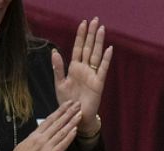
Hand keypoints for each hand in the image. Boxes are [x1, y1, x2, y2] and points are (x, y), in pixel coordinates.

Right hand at [0, 101, 80, 150]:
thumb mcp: (25, 144)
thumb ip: (36, 140)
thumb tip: (43, 137)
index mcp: (34, 135)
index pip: (49, 119)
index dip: (59, 110)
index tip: (67, 104)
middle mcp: (41, 138)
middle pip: (57, 122)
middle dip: (68, 112)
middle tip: (77, 104)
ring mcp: (45, 147)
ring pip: (61, 132)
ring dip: (71, 122)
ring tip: (79, 113)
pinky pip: (61, 145)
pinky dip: (69, 137)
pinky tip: (75, 130)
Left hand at [51, 17, 111, 133]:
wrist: (76, 117)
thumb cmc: (67, 102)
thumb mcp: (59, 84)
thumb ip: (58, 68)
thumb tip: (54, 51)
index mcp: (74, 68)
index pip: (78, 48)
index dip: (80, 35)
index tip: (83, 23)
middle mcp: (84, 69)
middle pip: (88, 47)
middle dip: (91, 34)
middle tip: (95, 20)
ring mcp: (92, 75)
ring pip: (96, 55)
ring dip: (98, 42)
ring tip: (101, 29)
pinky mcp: (98, 84)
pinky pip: (102, 69)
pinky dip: (105, 59)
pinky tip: (108, 49)